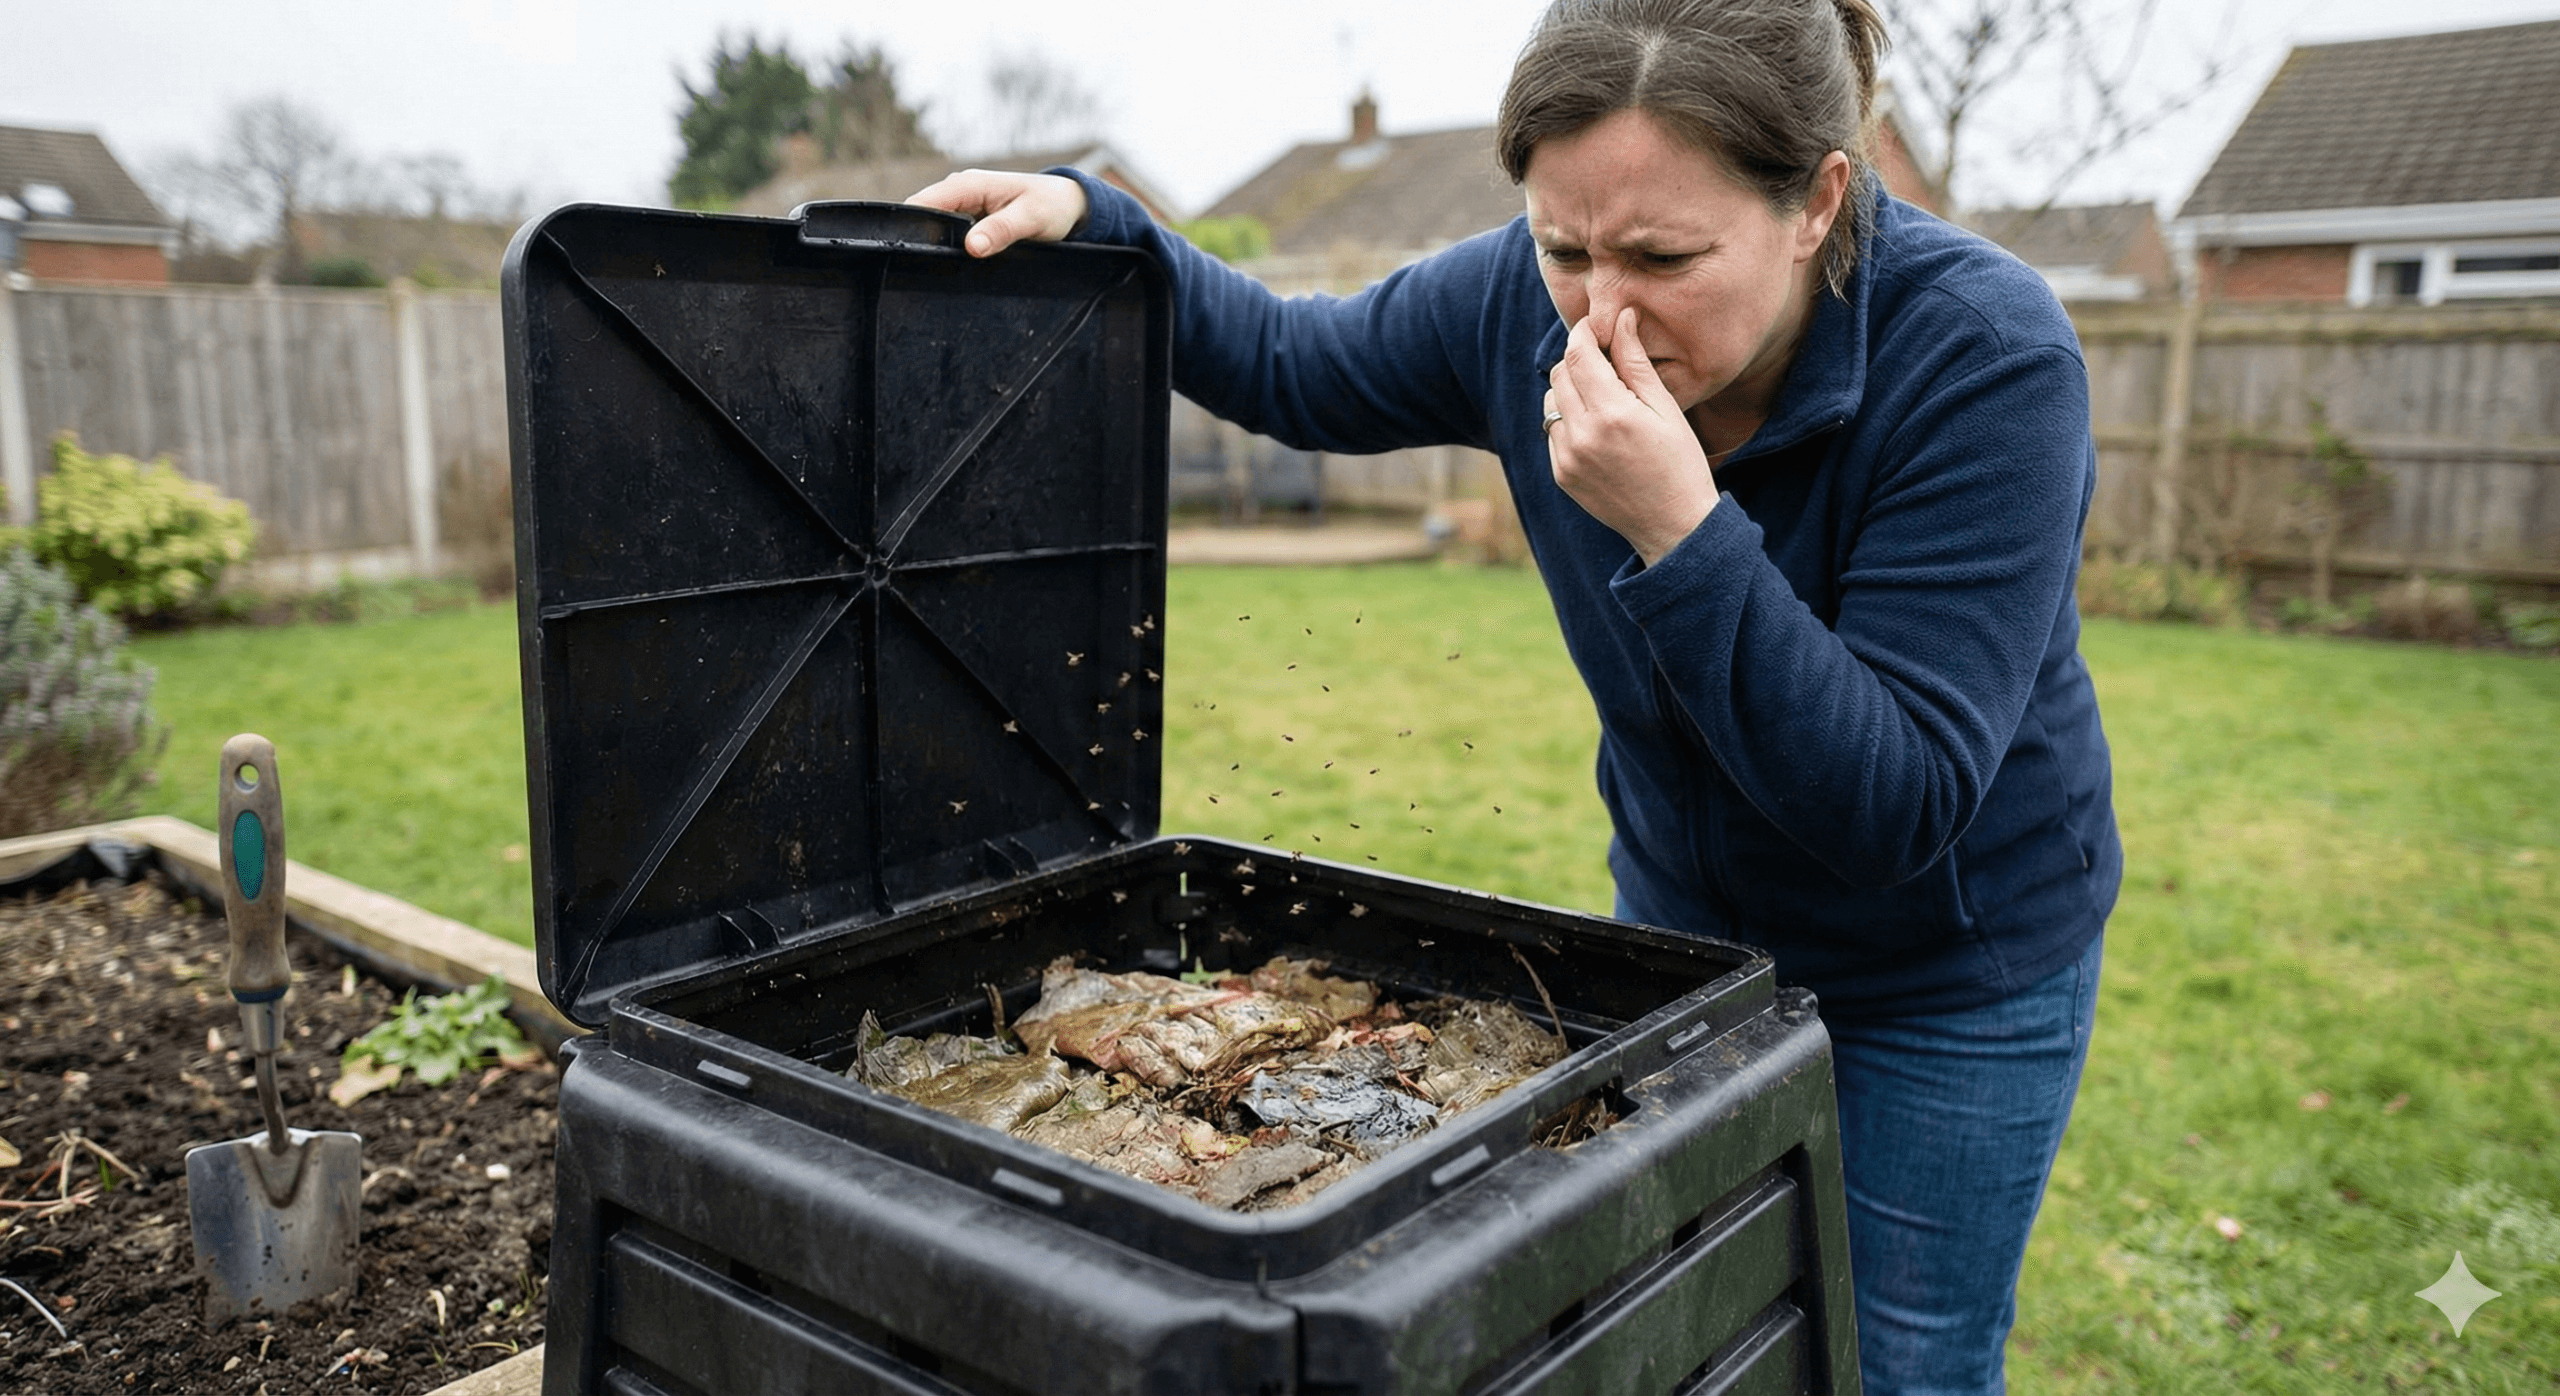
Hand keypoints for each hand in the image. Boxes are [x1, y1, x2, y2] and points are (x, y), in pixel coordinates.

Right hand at [906, 169, 1088, 257]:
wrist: (1069, 204)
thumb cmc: (1053, 205)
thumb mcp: (1031, 218)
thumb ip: (1002, 230)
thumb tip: (973, 246)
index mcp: (969, 184)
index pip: (924, 202)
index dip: (912, 225)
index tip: (911, 253)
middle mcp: (961, 191)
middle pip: (923, 215)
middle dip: (921, 238)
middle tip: (925, 269)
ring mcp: (964, 205)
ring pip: (934, 226)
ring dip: (934, 244)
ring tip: (935, 270)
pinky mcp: (970, 219)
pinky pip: (949, 232)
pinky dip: (947, 246)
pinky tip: (951, 264)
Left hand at [1545, 308, 1719, 565]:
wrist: (1674, 526)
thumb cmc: (1680, 463)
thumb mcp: (1665, 408)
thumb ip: (1636, 362)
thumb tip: (1622, 318)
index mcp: (1612, 413)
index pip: (1578, 354)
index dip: (1583, 333)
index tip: (1595, 327)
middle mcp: (1582, 435)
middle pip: (1559, 374)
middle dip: (1577, 360)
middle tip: (1604, 363)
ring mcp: (1567, 457)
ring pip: (1551, 401)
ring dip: (1570, 390)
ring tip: (1603, 399)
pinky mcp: (1561, 474)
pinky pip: (1553, 431)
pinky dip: (1568, 421)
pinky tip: (1598, 430)